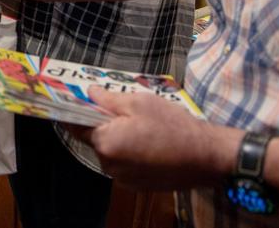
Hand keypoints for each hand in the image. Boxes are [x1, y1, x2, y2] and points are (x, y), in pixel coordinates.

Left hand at [66, 88, 237, 189]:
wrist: (206, 157)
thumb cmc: (173, 126)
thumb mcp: (139, 103)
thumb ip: (107, 99)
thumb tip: (88, 92)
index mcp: (105, 142)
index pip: (76, 125)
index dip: (74, 112)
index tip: (71, 101)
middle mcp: (108, 164)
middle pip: (94, 139)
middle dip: (103, 125)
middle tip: (123, 112)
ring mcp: (121, 178)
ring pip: (110, 152)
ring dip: (118, 140)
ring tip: (143, 129)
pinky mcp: (135, 185)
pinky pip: (123, 164)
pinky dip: (129, 154)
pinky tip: (150, 145)